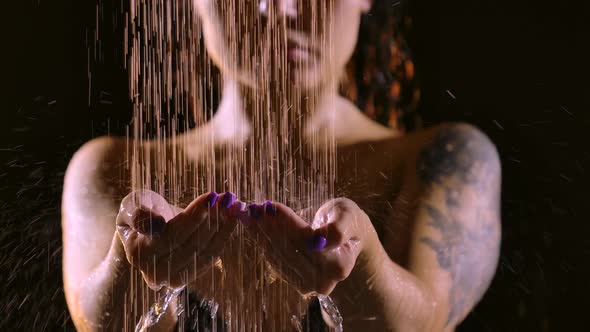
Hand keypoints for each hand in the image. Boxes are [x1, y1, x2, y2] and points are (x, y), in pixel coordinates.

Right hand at [116, 190, 239, 288]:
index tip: (213, 196)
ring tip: (236, 204)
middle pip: (191, 244)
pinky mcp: (189, 277)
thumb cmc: (140, 213)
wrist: (144, 234)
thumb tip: (155, 225)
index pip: (172, 234)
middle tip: (229, 197)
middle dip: (213, 217)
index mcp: (138, 253)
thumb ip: (138, 214)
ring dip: (223, 226)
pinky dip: (224, 235)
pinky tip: (234, 217)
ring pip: (204, 251)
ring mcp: (172, 279)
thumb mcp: (131, 206)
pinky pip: (210, 256)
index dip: (194, 215)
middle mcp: (155, 271)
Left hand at [242, 198, 377, 294]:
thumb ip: (339, 227)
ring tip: (247, 211)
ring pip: (277, 253)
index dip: (286, 222)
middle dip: (268, 225)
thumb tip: (321, 240)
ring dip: (259, 231)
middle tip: (251, 206)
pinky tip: (251, 223)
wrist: (348, 240)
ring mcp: (307, 284)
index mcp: (339, 264)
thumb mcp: (349, 216)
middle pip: (289, 249)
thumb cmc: (349, 223)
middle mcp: (323, 280)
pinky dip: (261, 238)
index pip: (305, 241)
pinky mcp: (294, 280)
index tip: (267, 205)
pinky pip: (273, 257)